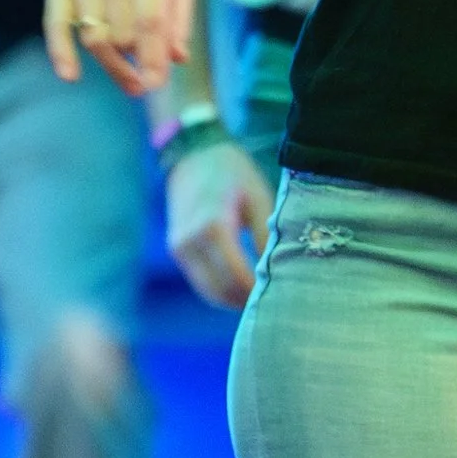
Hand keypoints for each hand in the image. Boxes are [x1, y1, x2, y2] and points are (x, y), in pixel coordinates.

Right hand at [45, 0, 193, 95]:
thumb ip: (178, 23)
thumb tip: (175, 60)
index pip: (150, 22)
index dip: (152, 59)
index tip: (155, 85)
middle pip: (121, 36)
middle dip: (135, 62)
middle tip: (146, 78)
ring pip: (94, 38)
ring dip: (113, 66)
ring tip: (131, 81)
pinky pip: (56, 25)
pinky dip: (61, 53)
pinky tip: (71, 76)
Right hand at [167, 135, 273, 308]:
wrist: (194, 155)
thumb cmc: (233, 174)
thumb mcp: (258, 199)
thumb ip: (266, 238)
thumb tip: (277, 273)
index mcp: (213, 226)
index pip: (236, 276)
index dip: (257, 292)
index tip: (280, 297)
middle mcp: (190, 241)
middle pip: (220, 289)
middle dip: (245, 300)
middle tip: (273, 302)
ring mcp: (179, 248)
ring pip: (207, 291)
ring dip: (231, 299)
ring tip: (259, 298)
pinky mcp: (176, 250)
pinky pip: (199, 280)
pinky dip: (219, 289)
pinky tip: (241, 288)